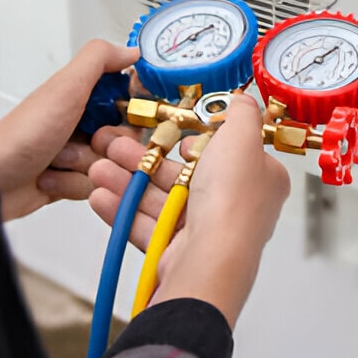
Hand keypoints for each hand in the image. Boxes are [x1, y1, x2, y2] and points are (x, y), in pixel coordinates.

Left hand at [0, 40, 139, 221]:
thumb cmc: (22, 135)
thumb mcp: (64, 89)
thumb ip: (98, 61)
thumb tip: (131, 50)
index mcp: (82, 95)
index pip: (131, 102)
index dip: (133, 113)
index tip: (120, 117)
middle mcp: (80, 122)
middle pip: (126, 138)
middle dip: (107, 144)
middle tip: (87, 141)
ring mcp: (75, 153)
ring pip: (111, 165)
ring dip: (85, 167)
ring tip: (56, 162)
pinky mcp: (68, 181)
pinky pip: (94, 187)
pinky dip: (72, 186)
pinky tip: (49, 179)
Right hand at [88, 94, 289, 326]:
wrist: (210, 256)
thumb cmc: (232, 198)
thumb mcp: (243, 136)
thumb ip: (241, 113)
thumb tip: (242, 101)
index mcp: (258, 179)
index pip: (226, 154)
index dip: (198, 142)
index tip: (176, 133)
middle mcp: (234, 206)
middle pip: (184, 175)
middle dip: (145, 159)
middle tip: (115, 146)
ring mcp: (205, 231)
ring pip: (161, 199)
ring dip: (128, 181)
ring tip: (98, 167)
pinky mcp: (178, 252)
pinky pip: (146, 226)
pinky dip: (123, 210)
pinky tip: (101, 196)